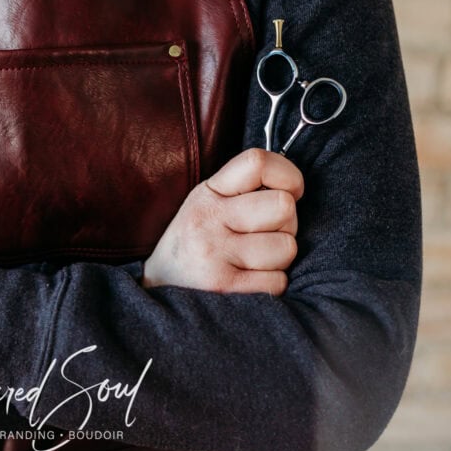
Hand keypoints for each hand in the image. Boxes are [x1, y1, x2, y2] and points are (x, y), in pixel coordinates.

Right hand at [142, 148, 303, 295]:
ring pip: (287, 246)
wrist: (156, 288)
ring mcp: (214, 252)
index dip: (289, 175)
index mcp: (207, 192)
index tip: (292, 192)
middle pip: (284, 206)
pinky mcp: (223, 286)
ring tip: (255, 260)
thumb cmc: (194, 244)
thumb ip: (242, 190)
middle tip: (267, 234)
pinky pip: (277, 281)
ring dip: (279, 258)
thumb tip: (293, 188)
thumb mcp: (205, 205)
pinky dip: (271, 284)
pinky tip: (249, 280)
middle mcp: (208, 217)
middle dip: (287, 224)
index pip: (257, 162)